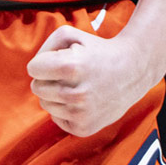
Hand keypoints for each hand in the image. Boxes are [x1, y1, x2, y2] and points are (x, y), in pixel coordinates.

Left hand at [26, 25, 153, 137]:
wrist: (132, 71)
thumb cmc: (97, 50)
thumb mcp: (71, 35)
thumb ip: (44, 47)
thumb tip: (33, 71)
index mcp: (71, 66)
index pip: (33, 69)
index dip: (44, 62)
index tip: (59, 60)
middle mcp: (76, 93)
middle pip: (36, 88)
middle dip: (48, 79)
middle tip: (69, 74)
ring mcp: (81, 114)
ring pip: (45, 104)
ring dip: (55, 94)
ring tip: (77, 86)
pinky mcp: (84, 128)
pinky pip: (55, 119)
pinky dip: (64, 109)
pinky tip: (81, 100)